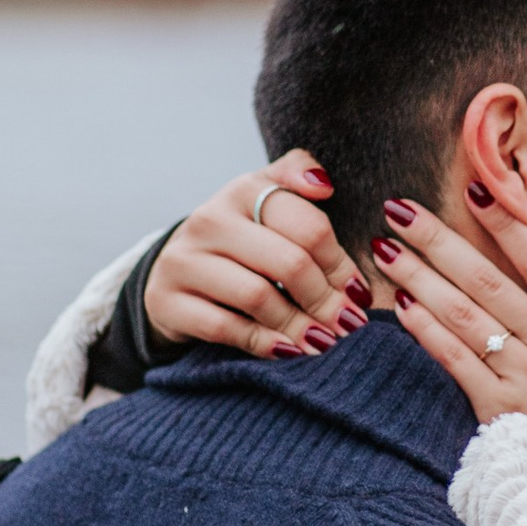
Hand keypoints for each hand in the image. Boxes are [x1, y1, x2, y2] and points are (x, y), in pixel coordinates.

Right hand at [142, 152, 370, 360]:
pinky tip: (289, 350)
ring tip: (325, 342)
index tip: (359, 293)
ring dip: (299, 325)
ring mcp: (184, 261)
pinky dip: (263, 343)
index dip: (341, 265)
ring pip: (257, 297)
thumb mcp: (264, 197)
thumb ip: (296, 175)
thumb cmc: (241, 237)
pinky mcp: (167, 301)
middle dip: (326, 299)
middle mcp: (210, 220)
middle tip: (349, 323)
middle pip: (288, 263)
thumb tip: (323, 185)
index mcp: (243, 191)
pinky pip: (224, 327)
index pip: (309, 226)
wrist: (176, 272)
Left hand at [371, 194, 526, 438]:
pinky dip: (429, 333)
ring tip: (386, 248)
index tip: (478, 190)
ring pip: (464, 316)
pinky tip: (403, 306)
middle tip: (400, 208)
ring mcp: (523, 378)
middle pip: (487, 281)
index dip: (508, 225)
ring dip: (421, 278)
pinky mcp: (500, 412)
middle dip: (439, 241)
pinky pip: (457, 364)